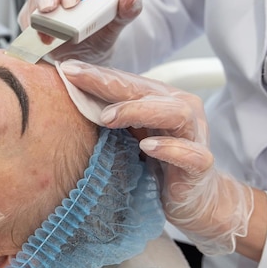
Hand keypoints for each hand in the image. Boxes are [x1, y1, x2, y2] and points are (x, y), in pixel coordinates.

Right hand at [17, 0, 142, 63]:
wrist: (88, 56)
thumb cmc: (101, 32)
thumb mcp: (117, 22)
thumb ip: (127, 9)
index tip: (73, 1)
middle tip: (50, 10)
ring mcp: (43, 1)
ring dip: (37, 15)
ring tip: (46, 33)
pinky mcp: (32, 19)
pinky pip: (27, 20)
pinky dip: (31, 31)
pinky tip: (41, 40)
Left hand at [59, 60, 253, 255]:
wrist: (194, 199)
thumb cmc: (156, 162)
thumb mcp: (129, 136)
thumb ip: (109, 117)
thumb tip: (67, 101)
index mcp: (161, 100)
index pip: (126, 82)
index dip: (96, 74)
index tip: (66, 68)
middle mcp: (181, 111)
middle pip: (145, 90)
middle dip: (108, 83)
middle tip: (77, 79)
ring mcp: (194, 137)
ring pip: (175, 113)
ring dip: (139, 111)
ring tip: (107, 117)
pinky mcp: (200, 166)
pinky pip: (191, 154)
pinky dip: (169, 148)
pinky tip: (147, 147)